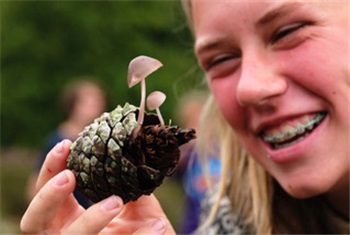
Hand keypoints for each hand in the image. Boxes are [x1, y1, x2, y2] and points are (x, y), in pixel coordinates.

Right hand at [20, 139, 174, 233]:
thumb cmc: (144, 227)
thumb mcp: (138, 205)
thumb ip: (132, 185)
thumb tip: (132, 156)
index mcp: (69, 218)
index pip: (47, 191)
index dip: (50, 168)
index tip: (66, 145)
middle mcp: (67, 234)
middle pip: (35, 220)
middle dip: (48, 197)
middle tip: (69, 176)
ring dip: (92, 218)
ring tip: (116, 201)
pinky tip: (159, 225)